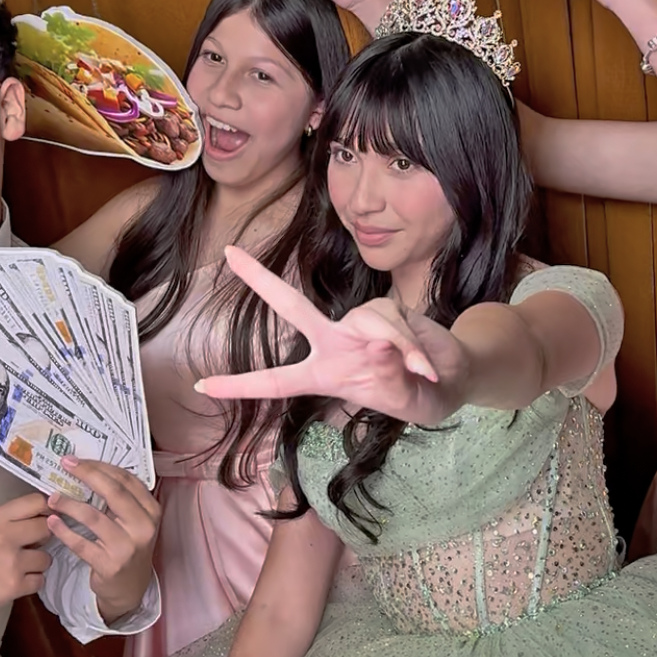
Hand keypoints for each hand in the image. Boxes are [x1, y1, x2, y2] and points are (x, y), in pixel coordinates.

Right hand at [0, 494, 52, 632]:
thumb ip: (9, 522)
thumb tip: (44, 521)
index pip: (36, 502)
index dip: (45, 510)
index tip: (45, 518)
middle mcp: (5, 536)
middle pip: (47, 528)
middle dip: (42, 539)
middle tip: (29, 547)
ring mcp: (11, 562)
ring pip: (46, 558)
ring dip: (36, 565)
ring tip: (16, 568)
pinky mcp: (13, 586)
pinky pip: (40, 581)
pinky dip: (30, 584)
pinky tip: (13, 583)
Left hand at [47, 460, 160, 622]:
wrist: (129, 588)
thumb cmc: (127, 547)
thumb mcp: (134, 522)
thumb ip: (120, 499)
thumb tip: (88, 470)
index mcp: (151, 510)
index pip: (126, 479)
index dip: (100, 466)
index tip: (77, 459)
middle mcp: (143, 527)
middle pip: (113, 492)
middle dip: (87, 475)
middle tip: (65, 465)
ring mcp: (128, 547)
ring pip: (94, 517)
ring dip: (69, 504)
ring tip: (51, 498)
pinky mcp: (110, 565)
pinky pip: (81, 543)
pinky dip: (64, 531)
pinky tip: (52, 522)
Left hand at [195, 246, 468, 426]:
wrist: (453, 378)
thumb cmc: (417, 396)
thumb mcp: (400, 402)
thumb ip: (386, 379)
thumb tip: (377, 346)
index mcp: (324, 374)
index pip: (275, 381)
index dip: (240, 386)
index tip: (203, 386)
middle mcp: (335, 343)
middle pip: (293, 306)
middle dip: (262, 280)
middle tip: (228, 254)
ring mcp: (361, 323)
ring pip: (369, 323)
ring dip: (399, 349)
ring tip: (419, 373)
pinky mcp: (389, 309)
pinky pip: (396, 323)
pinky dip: (413, 349)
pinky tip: (426, 367)